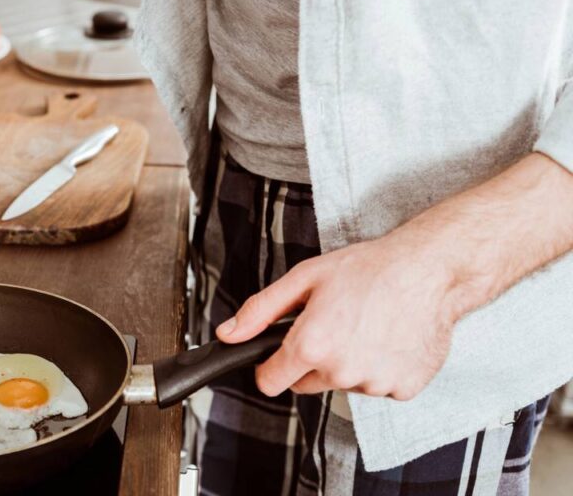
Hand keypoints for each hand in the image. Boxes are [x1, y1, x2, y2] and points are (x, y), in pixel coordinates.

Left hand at [216, 233, 464, 400]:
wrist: (429, 270)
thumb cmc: (369, 268)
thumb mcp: (304, 278)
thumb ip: (260, 310)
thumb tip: (228, 334)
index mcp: (311, 345)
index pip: (270, 382)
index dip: (269, 367)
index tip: (277, 356)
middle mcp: (341, 371)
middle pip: (306, 383)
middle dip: (311, 360)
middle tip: (333, 324)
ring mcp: (374, 383)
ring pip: (343, 384)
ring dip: (347, 363)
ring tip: (365, 325)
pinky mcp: (403, 389)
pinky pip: (377, 386)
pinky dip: (379, 368)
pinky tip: (388, 337)